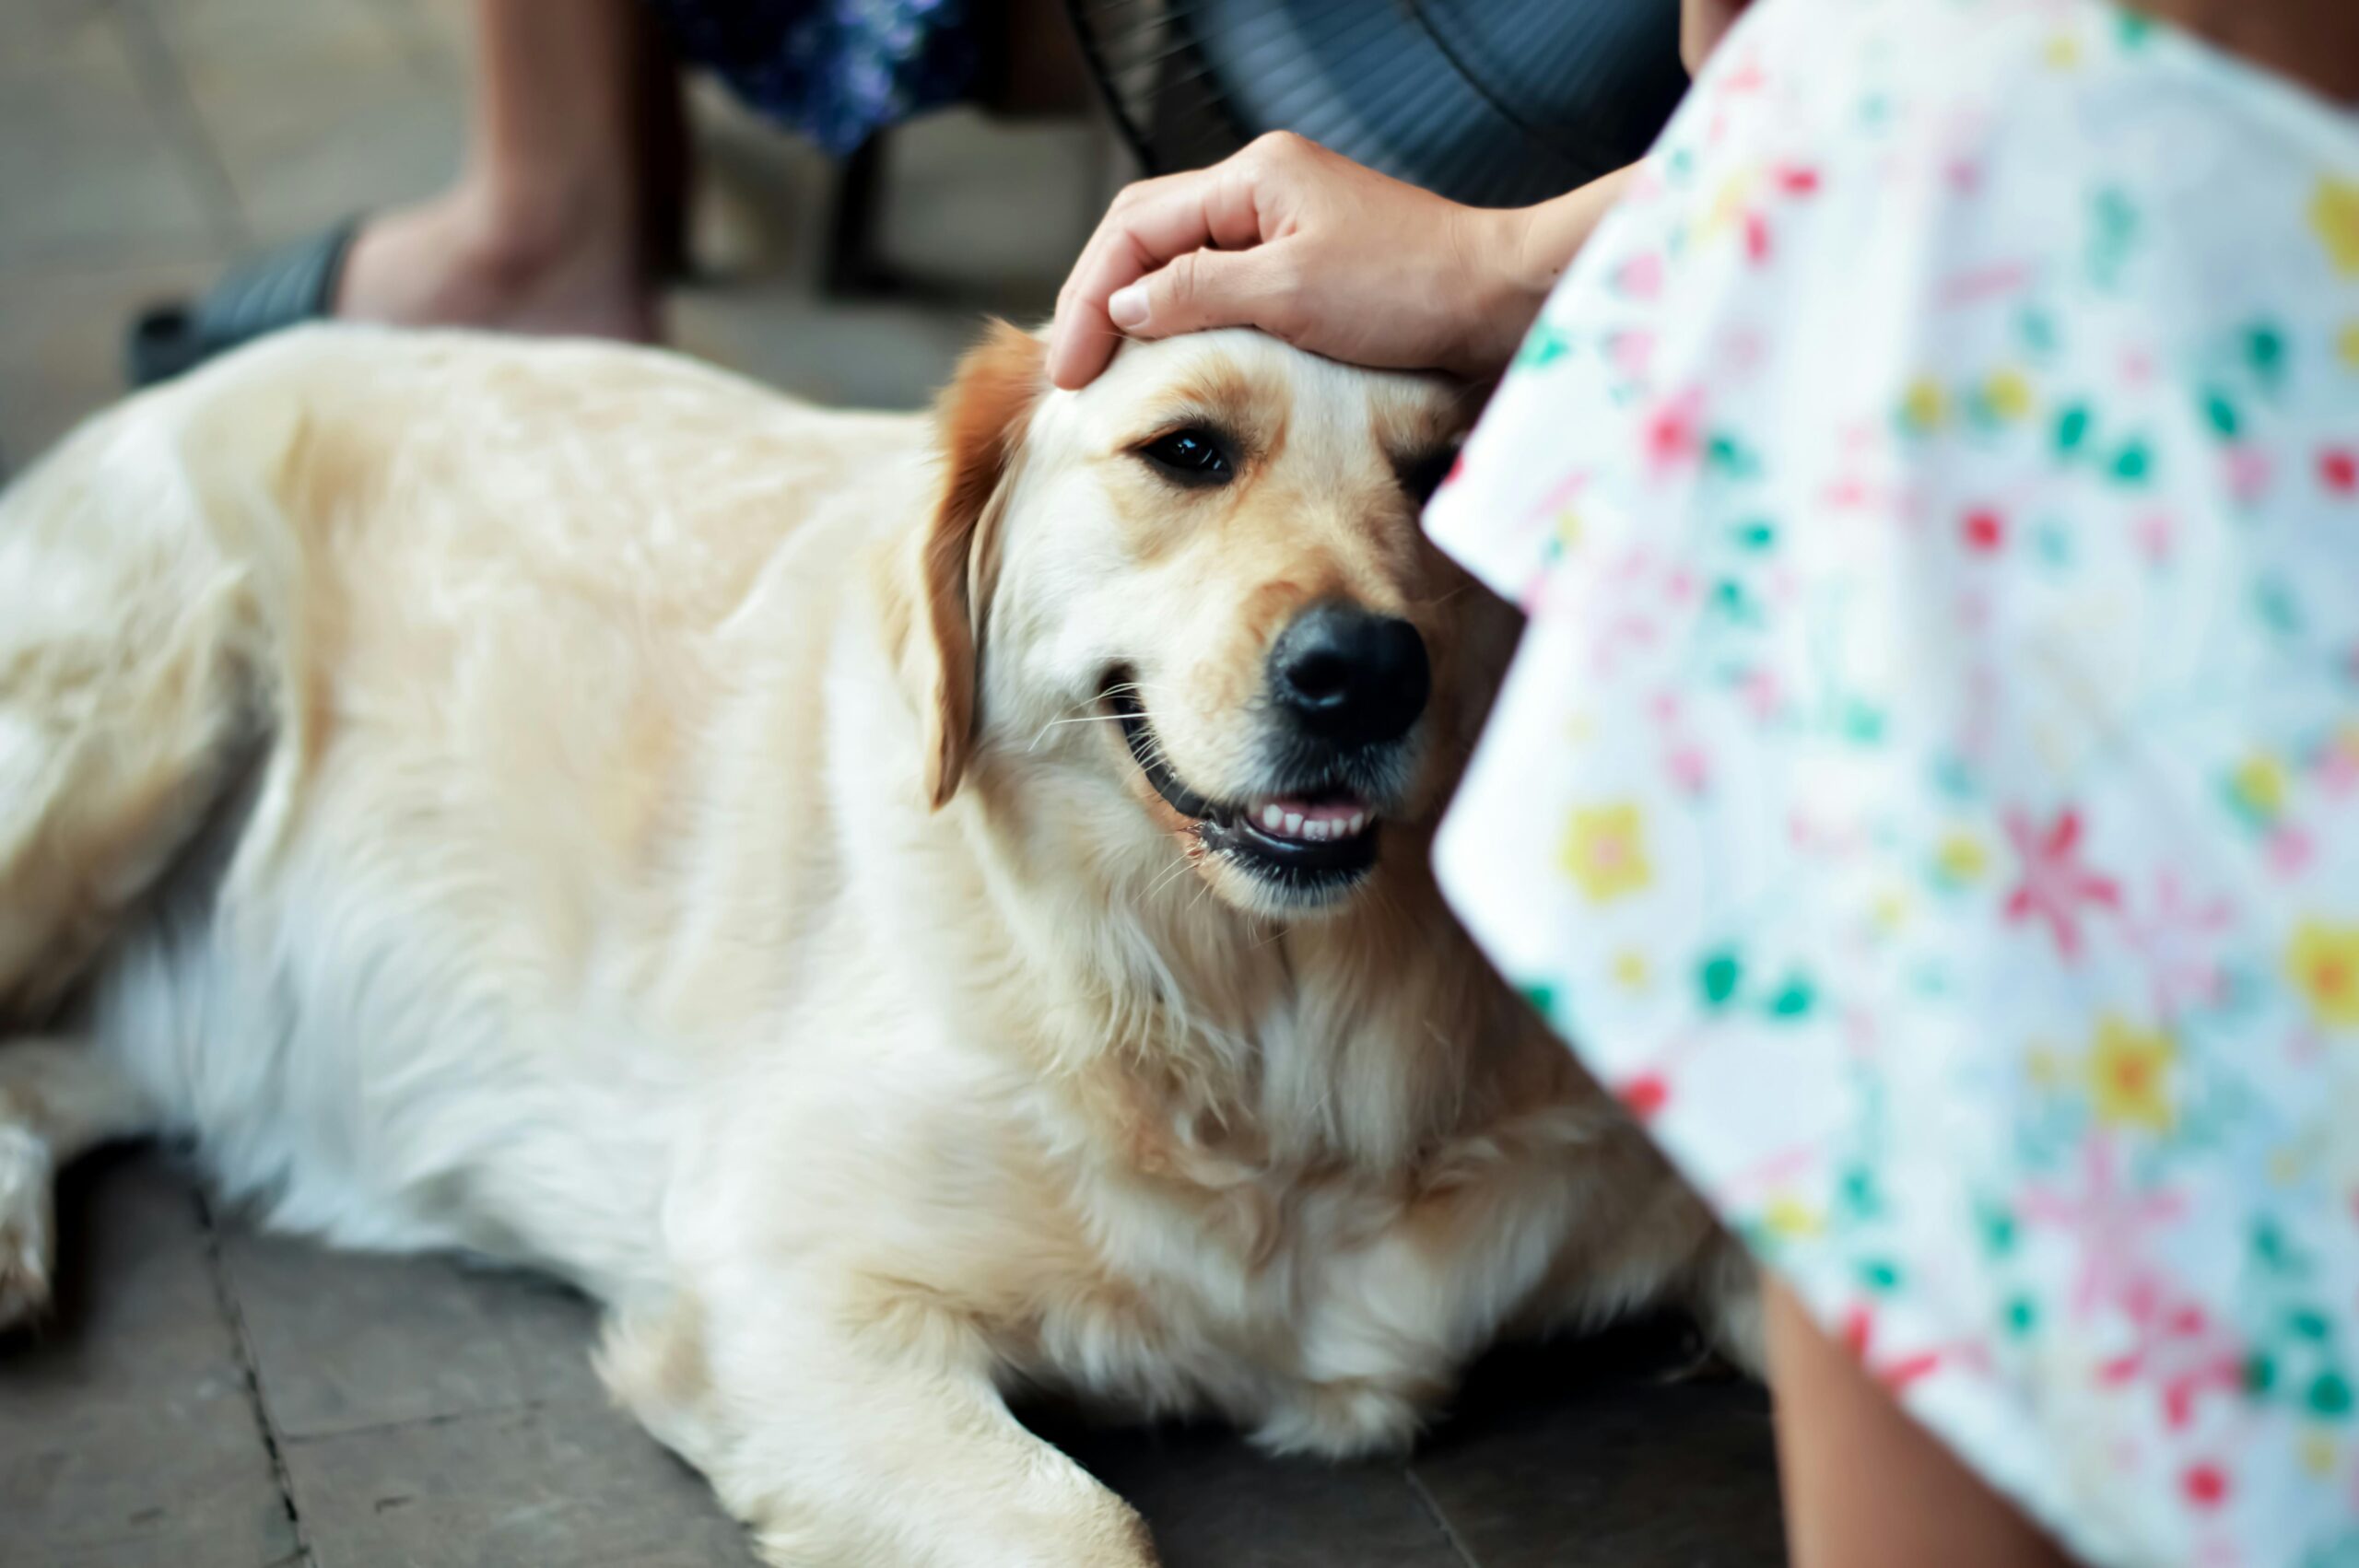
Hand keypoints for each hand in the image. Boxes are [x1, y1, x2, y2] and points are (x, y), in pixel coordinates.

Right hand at [1048, 132, 1554, 389]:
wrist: (1500, 302)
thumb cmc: (1412, 292)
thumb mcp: (1292, 294)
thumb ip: (1199, 291)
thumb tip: (1125, 305)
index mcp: (1253, 176)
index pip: (1136, 229)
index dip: (1090, 298)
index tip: (1070, 368)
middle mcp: (1262, 188)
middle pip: (1146, 234)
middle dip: (1097, 298)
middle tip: (1070, 371)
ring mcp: (1284, 223)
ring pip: (1177, 258)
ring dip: (1134, 308)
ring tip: (1102, 365)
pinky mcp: (1305, 262)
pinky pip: (1218, 281)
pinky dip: (1179, 316)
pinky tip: (1164, 354)